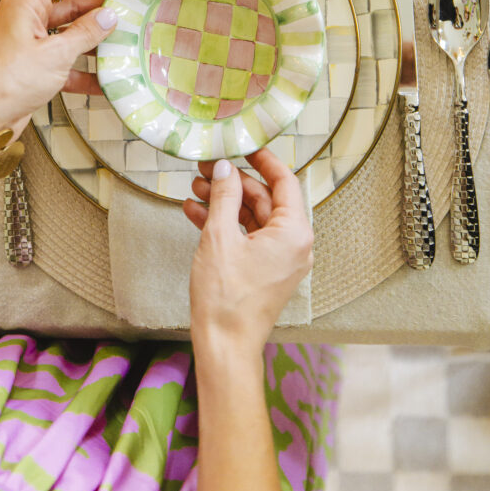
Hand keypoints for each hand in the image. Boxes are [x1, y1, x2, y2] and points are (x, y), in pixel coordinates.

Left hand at [0, 0, 124, 139]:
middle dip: (102, 12)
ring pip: (71, 35)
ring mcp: (31, 43)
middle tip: (133, 11)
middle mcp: (28, 18)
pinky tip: (105, 80)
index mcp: (28, 3)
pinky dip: (84, 71)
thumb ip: (85, 33)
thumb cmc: (5, 81)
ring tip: (126, 44)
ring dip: (96, 43)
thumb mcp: (55, 54)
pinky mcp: (34, 67)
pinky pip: (66, 63)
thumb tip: (108, 17)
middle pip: (73, 6)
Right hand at [183, 149, 313, 356]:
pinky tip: (195, 214)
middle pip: (265, 198)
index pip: (284, 181)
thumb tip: (224, 168)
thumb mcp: (219, 237)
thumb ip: (223, 196)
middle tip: (206, 168)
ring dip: (225, 203)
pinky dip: (225, 225)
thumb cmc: (226, 297)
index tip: (243, 144)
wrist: (225, 345)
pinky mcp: (266, 270)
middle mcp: (295, 244)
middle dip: (233, 182)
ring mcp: (281, 259)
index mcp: (294, 232)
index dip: (262, 160)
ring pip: (253, 218)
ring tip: (195, 189)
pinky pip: (248, 237)